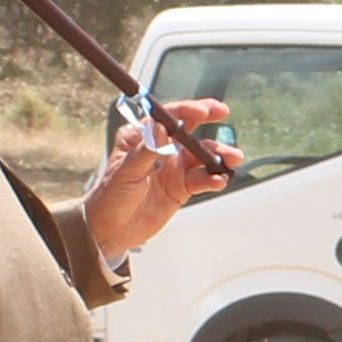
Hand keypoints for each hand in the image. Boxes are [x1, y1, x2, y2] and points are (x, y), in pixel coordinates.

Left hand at [84, 95, 231, 257]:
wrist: (110, 230)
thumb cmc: (109, 197)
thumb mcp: (125, 172)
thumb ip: (145, 151)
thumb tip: (161, 128)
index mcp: (141, 138)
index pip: (167, 118)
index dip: (187, 110)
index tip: (203, 110)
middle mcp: (160, 150)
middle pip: (189, 131)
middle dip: (209, 123)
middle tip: (224, 115)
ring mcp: (172, 169)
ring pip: (200, 156)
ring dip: (217, 155)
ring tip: (232, 158)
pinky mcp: (180, 188)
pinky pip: (201, 180)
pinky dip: (213, 179)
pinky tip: (219, 180)